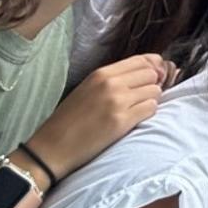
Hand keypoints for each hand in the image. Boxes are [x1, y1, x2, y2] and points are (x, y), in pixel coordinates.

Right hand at [33, 53, 174, 173]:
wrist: (53, 148)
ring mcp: (117, 102)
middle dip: (154, 84)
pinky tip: (135, 119)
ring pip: (155, 91)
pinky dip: (148, 113)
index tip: (155, 77)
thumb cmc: (69, 121)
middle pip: (152, 74)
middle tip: (145, 97)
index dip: (154, 67)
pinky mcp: (122, 121)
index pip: (141, 60)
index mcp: (101, 73)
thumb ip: (113, 80)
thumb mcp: (88, 89)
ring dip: (151, 100)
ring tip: (137, 110)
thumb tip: (147, 73)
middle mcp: (111, 84)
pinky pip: (151, 109)